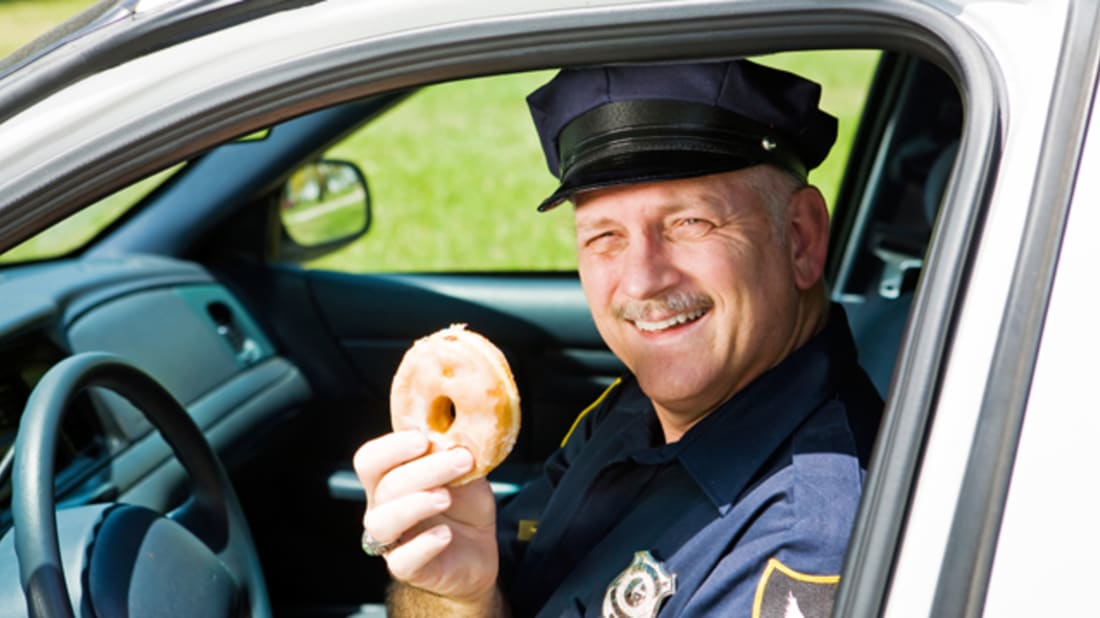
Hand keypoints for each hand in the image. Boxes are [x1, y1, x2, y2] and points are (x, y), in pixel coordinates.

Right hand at [354, 431, 498, 602]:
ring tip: (446, 497)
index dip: (391, 447)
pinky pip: (402, 560)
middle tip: (460, 460)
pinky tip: (445, 534)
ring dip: (415, 504)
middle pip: (385, 486)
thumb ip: (457, 454)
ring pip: (383, 522)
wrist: (479, 552)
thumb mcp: (466, 475)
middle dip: (424, 470)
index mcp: (390, 479)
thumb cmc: (465, 508)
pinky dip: (423, 545)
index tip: (424, 439)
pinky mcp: (408, 568)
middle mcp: (383, 509)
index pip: (370, 460)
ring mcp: (393, 540)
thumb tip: (456, 431)